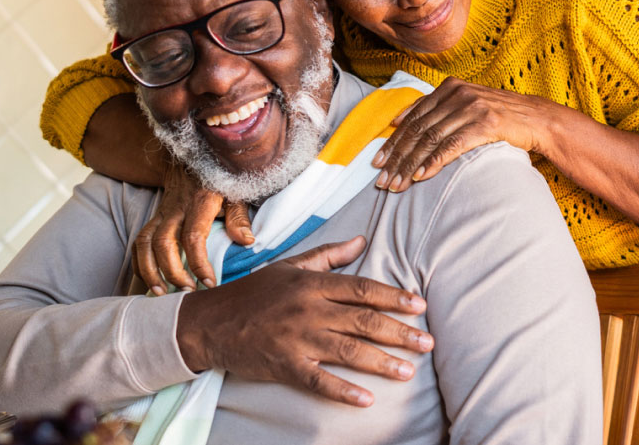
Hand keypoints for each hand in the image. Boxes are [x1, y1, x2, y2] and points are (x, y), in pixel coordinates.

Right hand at [134, 165, 254, 293]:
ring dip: (149, 271)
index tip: (209, 283)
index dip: (199, 263)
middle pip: (164, 243)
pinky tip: (149, 281)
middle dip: (172, 271)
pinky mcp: (153, 219)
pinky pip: (139, 243)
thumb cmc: (219, 181)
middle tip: (187, 291)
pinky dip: (140, 263)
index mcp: (199, 204)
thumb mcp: (235, 194)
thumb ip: (239, 218)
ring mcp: (161, 215)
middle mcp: (176, 211)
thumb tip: (246, 241)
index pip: (193, 237)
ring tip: (160, 293)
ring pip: (145, 243)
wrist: (192, 161)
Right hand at [176, 236, 432, 406]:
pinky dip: (343, 391)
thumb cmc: (254, 293)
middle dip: (400, 332)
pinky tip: (366, 399)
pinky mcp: (284, 365)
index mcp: (312, 284)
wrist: (210, 323)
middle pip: (363, 321)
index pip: (362, 289)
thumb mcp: (291, 267)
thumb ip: (328, 256)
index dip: (394, 297)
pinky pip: (318, 381)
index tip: (420, 305)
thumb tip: (362, 240)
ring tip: (409, 371)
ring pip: (348, 350)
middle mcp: (309, 310)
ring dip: (381, 362)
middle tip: (428, 342)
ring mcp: (297, 339)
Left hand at [373, 77, 555, 191]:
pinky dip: (434, 163)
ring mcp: (472, 107)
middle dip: (397, 157)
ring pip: (431, 139)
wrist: (538, 120)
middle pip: (418, 130)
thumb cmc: (499, 117)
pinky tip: (421, 176)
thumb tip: (398, 121)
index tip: (377, 161)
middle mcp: (458, 94)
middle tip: (382, 180)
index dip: (392, 141)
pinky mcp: (486, 123)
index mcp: (449, 88)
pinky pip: (452, 145)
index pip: (412, 117)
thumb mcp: (466, 106)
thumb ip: (436, 110)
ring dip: (410, 165)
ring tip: (397, 185)